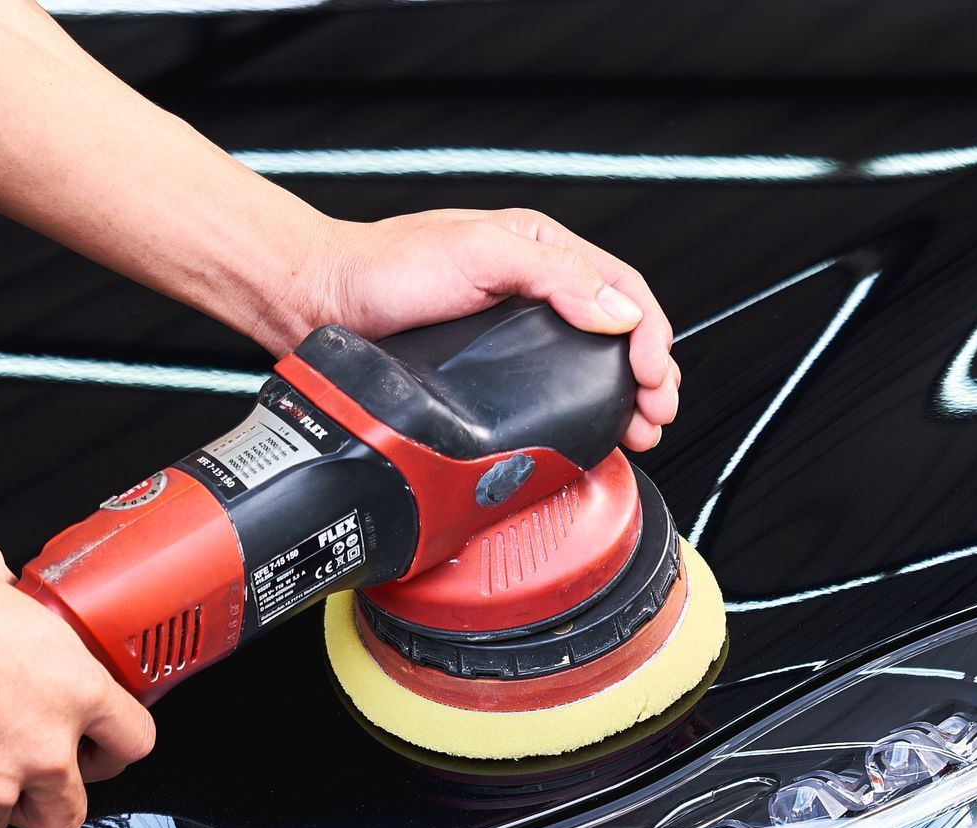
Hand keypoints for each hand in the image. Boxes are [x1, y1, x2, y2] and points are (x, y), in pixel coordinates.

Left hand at [272, 209, 678, 450]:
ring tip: (638, 429)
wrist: (320, 302)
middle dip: (648, 374)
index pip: (621, 288)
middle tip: (656, 414)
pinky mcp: (493, 368)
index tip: (651, 376)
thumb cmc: (384, 268)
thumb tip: (617, 312)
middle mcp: (536, 288)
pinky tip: (592, 429)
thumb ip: (553, 276)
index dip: (649, 334)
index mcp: (541, 249)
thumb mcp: (477, 253)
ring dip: (623, 397)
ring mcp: (516, 331)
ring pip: (591, 364)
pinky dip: (584, 410)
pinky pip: (553, 388)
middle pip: (617, 330)